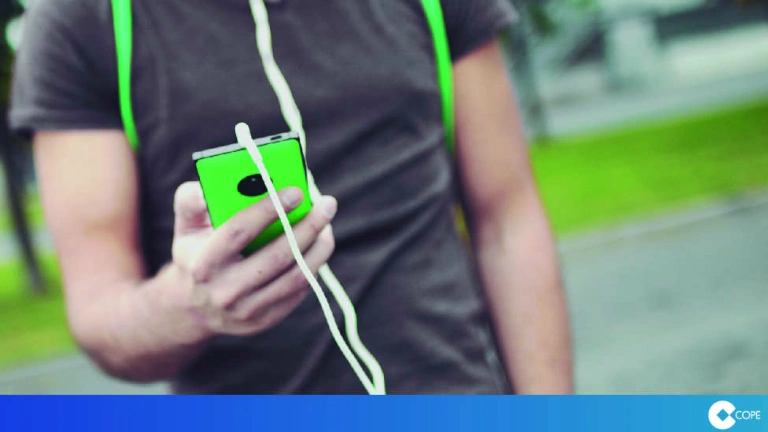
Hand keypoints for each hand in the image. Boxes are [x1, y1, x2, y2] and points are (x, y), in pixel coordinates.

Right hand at [169, 181, 336, 338]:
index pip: (239, 232)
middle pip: (277, 256)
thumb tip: (214, 183)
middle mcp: (225, 291)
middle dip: (307, 226)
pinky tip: (319, 245)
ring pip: (295, 276)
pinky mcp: (266, 320)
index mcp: (203, 263)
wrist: (194, 309)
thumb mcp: (185, 228)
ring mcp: (248, 309)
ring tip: (327, 224)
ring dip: (319, 247)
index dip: (269, 209)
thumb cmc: (196, 254)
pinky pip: (299, 291)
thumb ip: (191, 201)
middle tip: (327, 204)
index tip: (296, 190)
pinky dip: (313, 265)